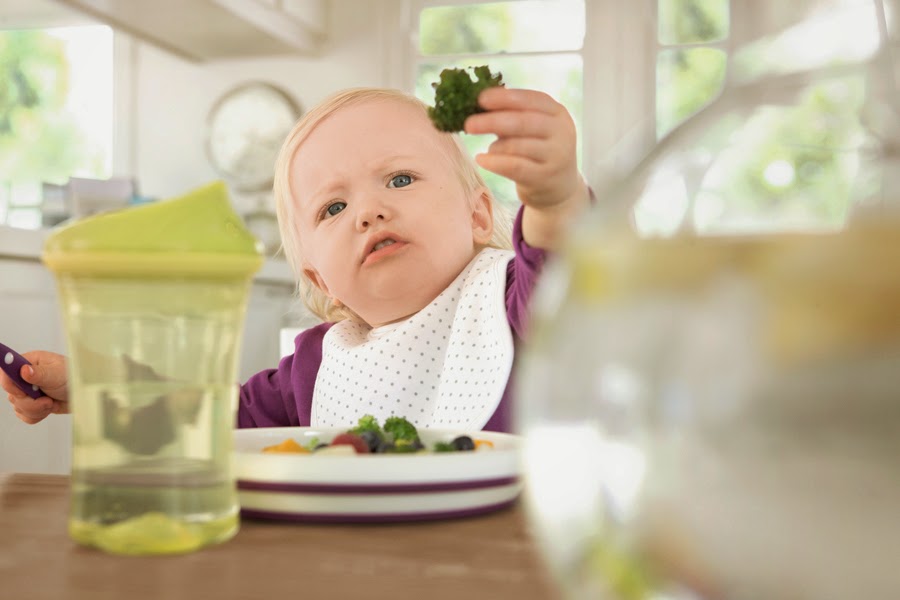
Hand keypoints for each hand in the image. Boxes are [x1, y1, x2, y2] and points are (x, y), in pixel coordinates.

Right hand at [2, 351, 69, 423]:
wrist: (85, 393)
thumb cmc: (73, 376)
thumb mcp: (57, 373)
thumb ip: (40, 373)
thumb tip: (24, 370)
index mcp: (28, 362)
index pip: (7, 372)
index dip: (11, 385)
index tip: (23, 392)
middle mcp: (25, 377)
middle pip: (12, 394)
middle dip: (30, 402)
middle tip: (46, 400)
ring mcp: (28, 391)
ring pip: (18, 407)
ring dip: (36, 409)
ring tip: (51, 403)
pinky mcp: (32, 404)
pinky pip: (25, 415)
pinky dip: (37, 415)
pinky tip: (48, 408)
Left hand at [464, 86, 589, 247]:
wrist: (559, 187)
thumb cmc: (537, 151)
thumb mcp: (532, 129)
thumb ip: (511, 115)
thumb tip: (478, 104)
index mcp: (557, 112)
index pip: (531, 99)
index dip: (505, 98)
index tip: (480, 99)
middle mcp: (562, 132)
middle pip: (523, 122)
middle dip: (493, 121)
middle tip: (469, 124)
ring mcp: (556, 156)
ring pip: (517, 145)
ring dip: (495, 146)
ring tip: (488, 150)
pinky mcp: (545, 177)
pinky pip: (514, 167)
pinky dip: (494, 162)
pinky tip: (481, 159)